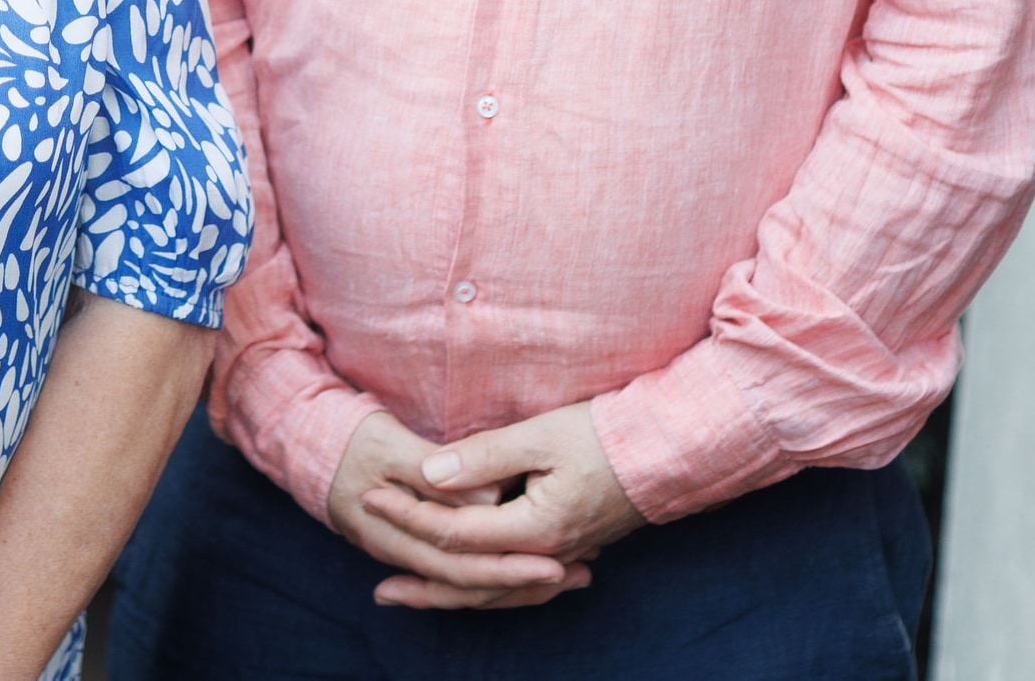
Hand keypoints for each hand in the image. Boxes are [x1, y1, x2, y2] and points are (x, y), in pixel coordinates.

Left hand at [356, 402, 643, 612]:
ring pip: (494, 590)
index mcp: (534, 528)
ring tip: (411, 598)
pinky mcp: (564, 550)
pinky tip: (467, 588)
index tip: (371, 498)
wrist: (664, 452)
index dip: (409, 516)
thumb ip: (482, 457)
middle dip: (421, 580)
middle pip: (472, 581)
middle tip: (377, 590)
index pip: (456, 532)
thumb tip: (428, 473)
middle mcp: (544, 554)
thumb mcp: (539, 436)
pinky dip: (485, 588)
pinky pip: (515, 583)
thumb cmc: (603, 436)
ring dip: (450, 594)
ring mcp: (558, 556)